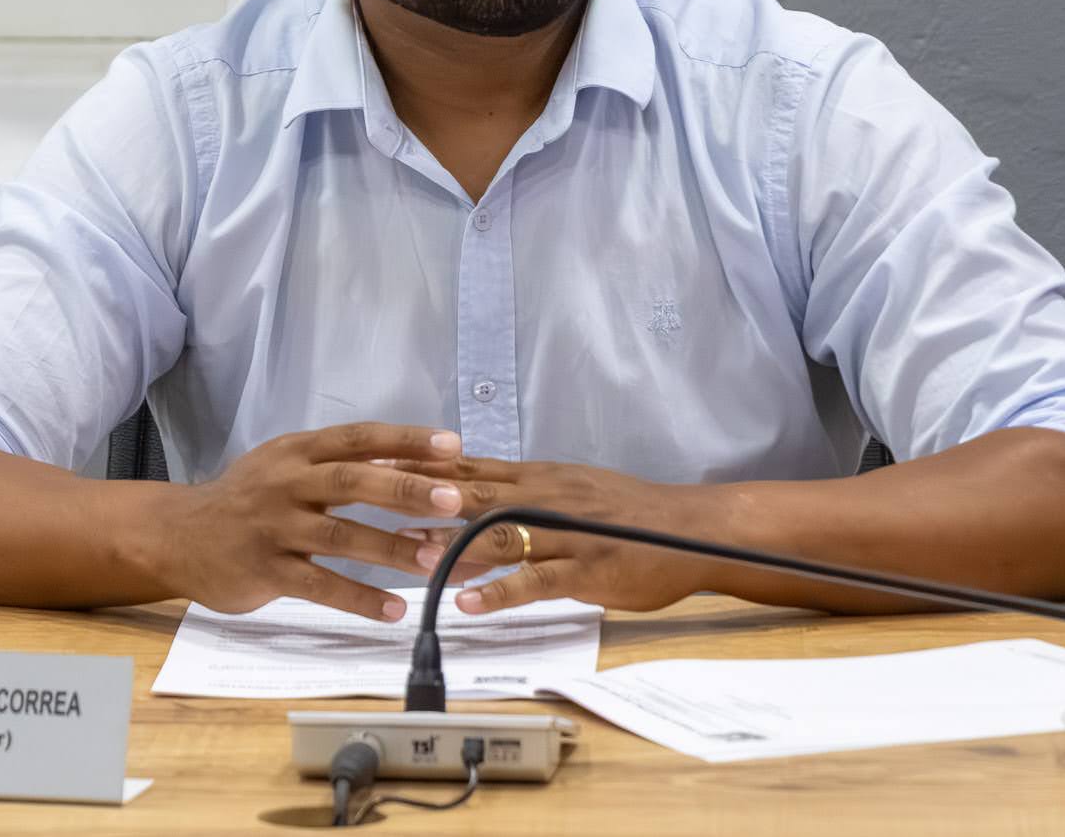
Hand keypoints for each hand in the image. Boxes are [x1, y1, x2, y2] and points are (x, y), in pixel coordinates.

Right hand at [155, 422, 468, 621]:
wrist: (178, 535)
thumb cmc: (247, 499)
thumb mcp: (285, 466)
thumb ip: (337, 465)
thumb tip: (408, 461)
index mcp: (297, 453)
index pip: (358, 438)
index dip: (404, 440)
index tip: (452, 444)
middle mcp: (286, 484)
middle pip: (351, 481)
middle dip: (405, 489)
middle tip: (454, 499)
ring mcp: (274, 528)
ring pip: (339, 536)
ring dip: (392, 548)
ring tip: (438, 561)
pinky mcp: (265, 571)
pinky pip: (318, 585)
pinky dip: (359, 598)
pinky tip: (394, 609)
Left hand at [389, 457, 717, 614]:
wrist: (692, 528)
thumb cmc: (631, 514)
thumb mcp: (572, 490)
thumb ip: (526, 492)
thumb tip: (476, 491)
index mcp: (540, 477)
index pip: (469, 465)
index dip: (421, 465)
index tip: (374, 462)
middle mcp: (547, 497)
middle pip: (475, 492)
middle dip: (423, 497)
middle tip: (373, 501)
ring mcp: (567, 533)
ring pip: (502, 534)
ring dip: (455, 543)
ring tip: (412, 554)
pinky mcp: (587, 568)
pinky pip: (538, 579)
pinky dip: (501, 590)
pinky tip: (470, 603)